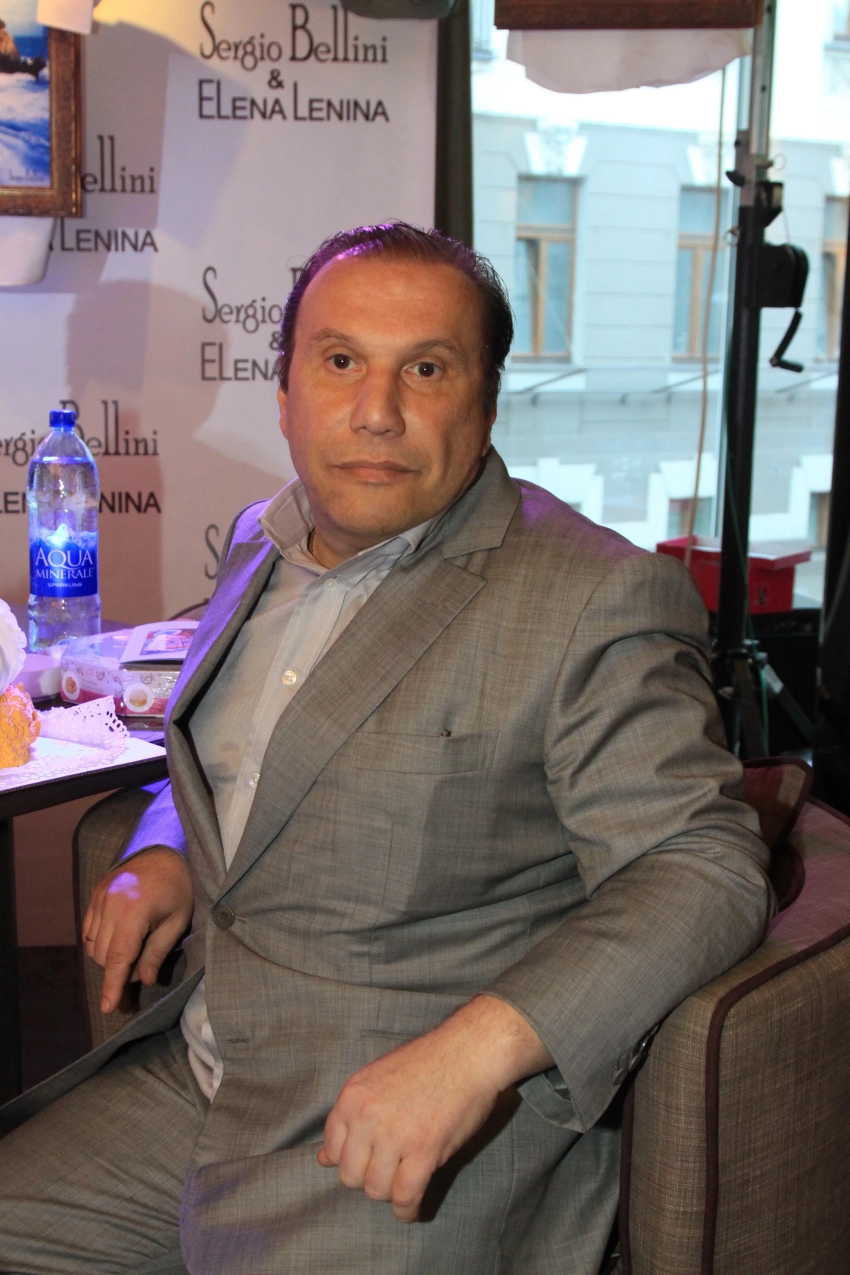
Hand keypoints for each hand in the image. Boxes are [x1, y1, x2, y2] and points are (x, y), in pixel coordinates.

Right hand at [82, 847, 192, 1013]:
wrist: (165, 851)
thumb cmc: (178, 887)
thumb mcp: (177, 921)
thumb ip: (158, 952)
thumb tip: (143, 980)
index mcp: (134, 911)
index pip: (118, 957)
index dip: (112, 986)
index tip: (107, 1007)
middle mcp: (111, 904)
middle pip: (103, 956)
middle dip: (118, 971)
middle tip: (141, 968)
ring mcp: (100, 898)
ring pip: (92, 946)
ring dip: (108, 957)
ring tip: (134, 949)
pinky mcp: (95, 894)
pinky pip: (88, 930)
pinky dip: (99, 942)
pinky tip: (119, 937)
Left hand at [318, 994, 552, 1221]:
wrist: (468, 1053)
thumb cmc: (426, 1063)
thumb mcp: (377, 1079)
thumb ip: (351, 1118)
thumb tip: (323, 1160)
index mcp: (352, 1096)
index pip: (332, 1149)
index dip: (349, 1160)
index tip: (366, 1160)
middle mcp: (366, 1117)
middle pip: (350, 1175)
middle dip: (368, 1178)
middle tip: (389, 1169)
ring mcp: (394, 1135)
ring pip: (376, 1189)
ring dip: (390, 1192)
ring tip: (404, 1181)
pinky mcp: (423, 1150)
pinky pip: (405, 1195)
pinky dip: (407, 1210)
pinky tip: (411, 1209)